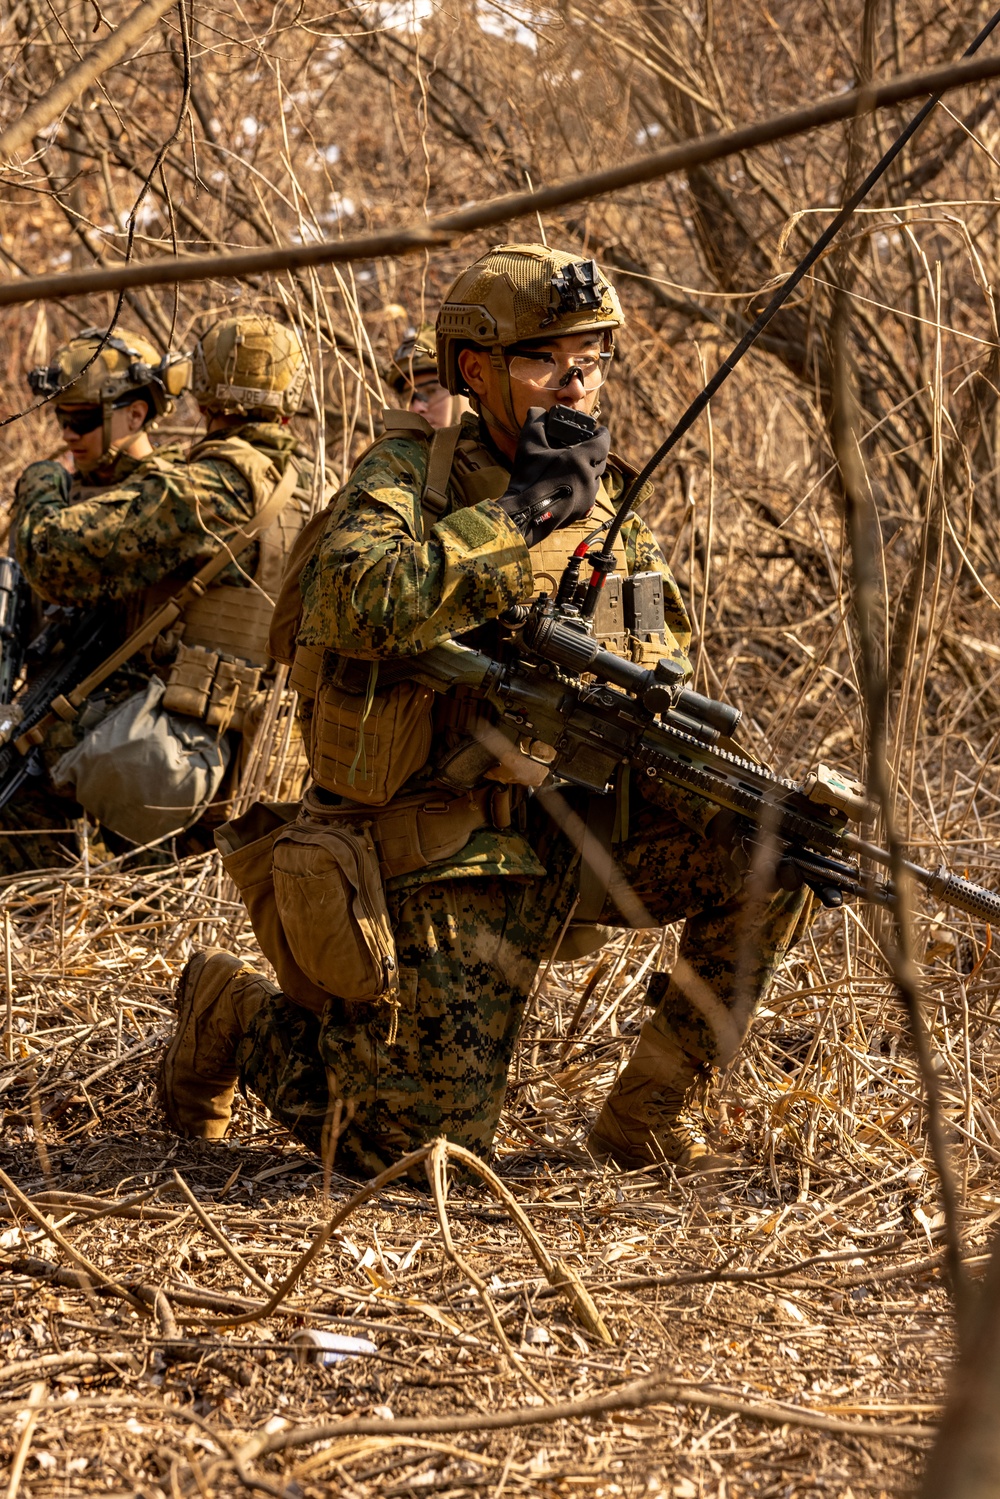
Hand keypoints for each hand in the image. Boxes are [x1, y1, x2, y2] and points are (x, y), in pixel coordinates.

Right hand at [496, 406, 609, 547]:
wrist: (525, 513)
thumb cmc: (528, 478)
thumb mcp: (529, 444)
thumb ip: (535, 421)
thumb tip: (536, 410)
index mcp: (581, 458)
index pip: (603, 441)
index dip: (602, 434)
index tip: (598, 430)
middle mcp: (589, 476)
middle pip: (601, 459)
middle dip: (595, 451)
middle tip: (584, 446)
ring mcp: (588, 495)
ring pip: (596, 478)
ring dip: (590, 469)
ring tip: (577, 465)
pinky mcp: (583, 509)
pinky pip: (589, 493)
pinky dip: (584, 485)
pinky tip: (571, 484)